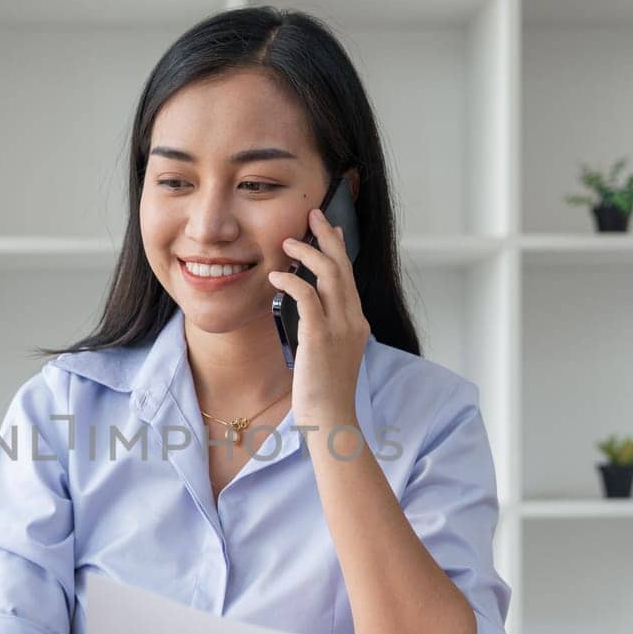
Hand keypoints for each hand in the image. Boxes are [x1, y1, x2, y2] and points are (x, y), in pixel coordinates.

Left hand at [268, 207, 369, 430]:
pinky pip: (306, 297)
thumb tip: (306, 311)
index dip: (339, 249)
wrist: (330, 419)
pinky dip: (291, 281)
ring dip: (306, 253)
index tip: (329, 228)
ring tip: (286, 243)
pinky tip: (276, 276)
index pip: (349, 276)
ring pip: (328, 275)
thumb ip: (322, 329)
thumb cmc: (324, 393)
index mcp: (357, 323)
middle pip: (342, 267)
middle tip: (312, 215)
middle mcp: (353, 320)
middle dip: (327, 236)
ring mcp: (340, 328)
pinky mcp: (320, 337)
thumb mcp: (329, 355)